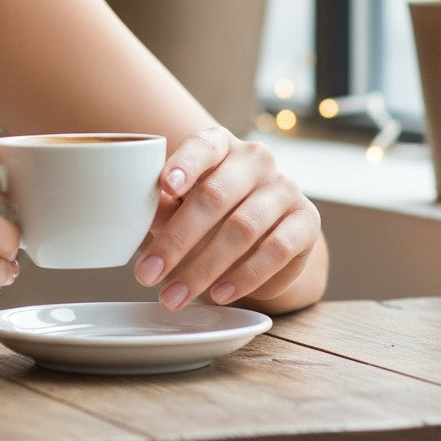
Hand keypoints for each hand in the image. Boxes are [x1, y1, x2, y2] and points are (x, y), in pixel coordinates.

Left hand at [133, 127, 322, 311]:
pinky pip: (276, 250)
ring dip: (204, 267)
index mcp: (220, 144)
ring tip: (175, 295)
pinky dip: (244, 276)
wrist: (267, 235)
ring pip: (243, 228)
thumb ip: (163, 207)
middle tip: (147, 274)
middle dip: (177, 240)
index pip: (202, 146)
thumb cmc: (209, 212)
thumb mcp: (181, 205)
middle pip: (215, 196)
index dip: (184, 164)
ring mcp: (285, 187)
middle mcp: (255, 159)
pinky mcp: (307, 221)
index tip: (165, 185)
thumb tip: (134, 216)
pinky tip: (219, 294)